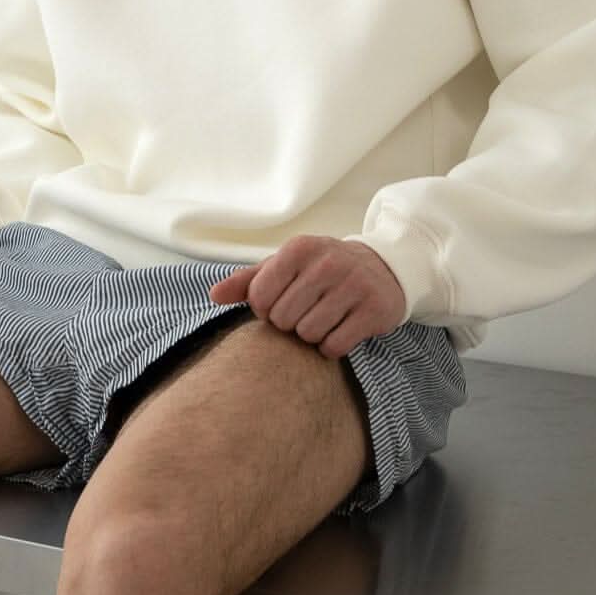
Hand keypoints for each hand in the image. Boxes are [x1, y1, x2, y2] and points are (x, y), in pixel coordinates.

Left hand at [208, 234, 405, 358]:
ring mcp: (353, 285)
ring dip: (311, 335)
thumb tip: (213, 295)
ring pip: (308, 333)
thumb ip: (248, 281)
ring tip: (323, 318)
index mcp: (299, 249)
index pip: (259, 296)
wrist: (382, 268)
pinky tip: (340, 329)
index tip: (280, 303)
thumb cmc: (321, 270)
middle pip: (283, 319)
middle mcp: (327, 263)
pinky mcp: (373, 309)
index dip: (265, 309)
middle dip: (290, 323)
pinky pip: (335, 345)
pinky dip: (333, 346)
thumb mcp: (285, 267)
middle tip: (306, 311)